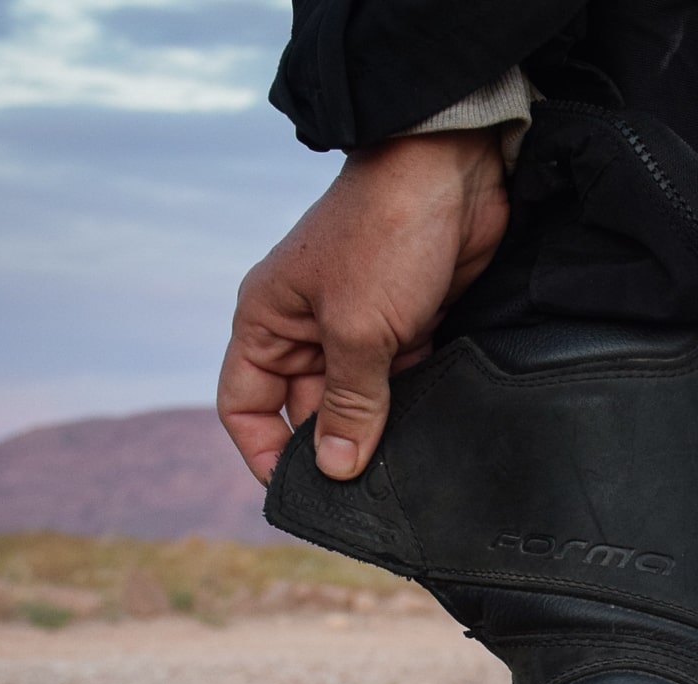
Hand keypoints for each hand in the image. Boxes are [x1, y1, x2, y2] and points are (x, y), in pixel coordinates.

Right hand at [218, 129, 508, 484]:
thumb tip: (336, 468)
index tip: (298, 495)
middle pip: (305, 411)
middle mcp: (307, 328)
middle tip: (364, 498)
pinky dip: (412, 410)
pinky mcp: (409, 326)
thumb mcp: (358, 329)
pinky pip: (401, 384)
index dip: (263, 452)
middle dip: (331, 450)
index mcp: (268, 322)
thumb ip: (349, 403)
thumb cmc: (384, 235)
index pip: (246, 404)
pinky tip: (431, 440)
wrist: (451, 172)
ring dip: (377, 433)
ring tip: (400, 477)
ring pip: (358, 401)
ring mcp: (359, 328)